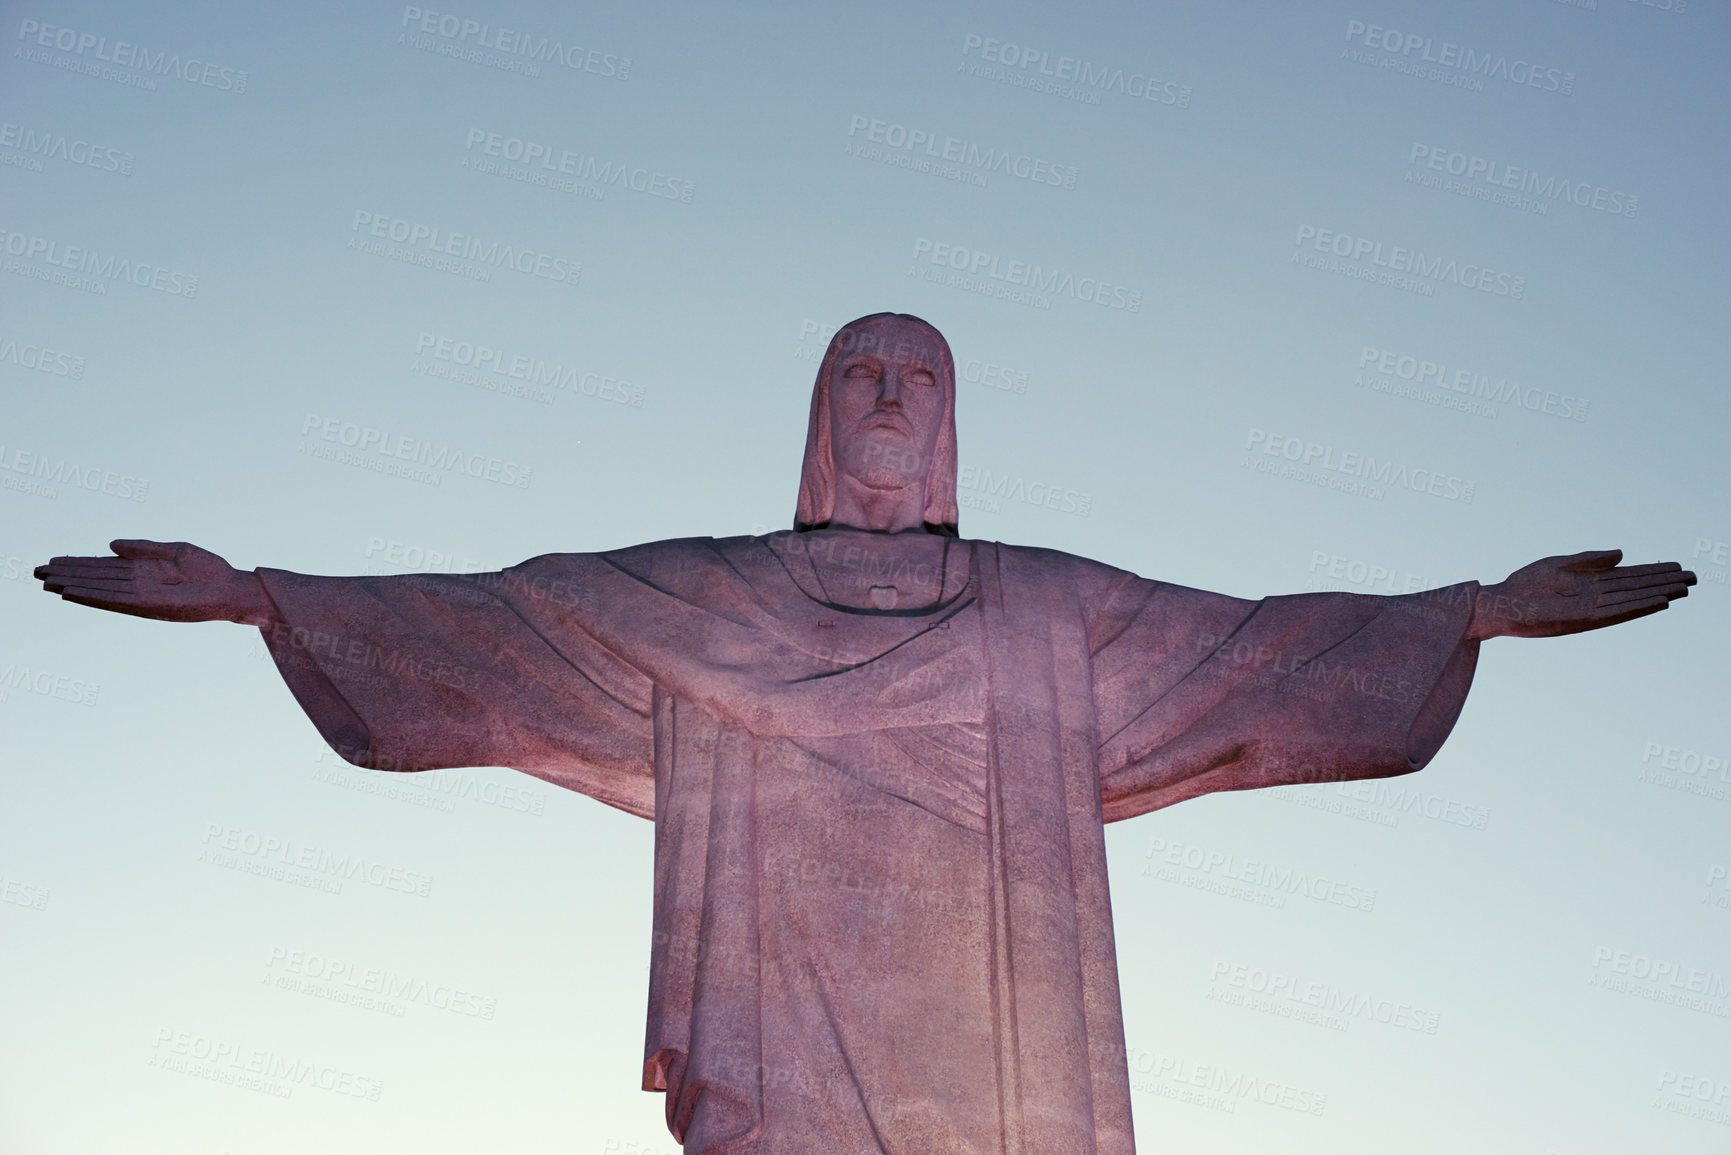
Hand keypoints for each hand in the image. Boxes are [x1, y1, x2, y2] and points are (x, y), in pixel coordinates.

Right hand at [35, 540, 276, 625]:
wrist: (234, 589)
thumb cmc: (210, 570)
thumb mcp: (176, 550)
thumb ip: (143, 548)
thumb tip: (110, 544)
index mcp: (144, 571)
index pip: (104, 567)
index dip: (79, 564)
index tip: (54, 561)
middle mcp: (139, 585)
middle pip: (96, 578)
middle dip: (68, 575)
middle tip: (36, 571)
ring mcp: (143, 596)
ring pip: (100, 590)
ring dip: (73, 586)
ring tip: (47, 582)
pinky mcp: (151, 606)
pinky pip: (116, 601)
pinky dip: (94, 596)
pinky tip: (74, 593)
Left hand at [1468, 549, 1695, 639]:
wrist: (1501, 603)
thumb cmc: (1525, 584)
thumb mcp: (1559, 564)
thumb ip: (1590, 559)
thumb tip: (1622, 553)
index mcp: (1591, 583)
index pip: (1629, 576)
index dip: (1653, 571)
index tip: (1677, 565)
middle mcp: (1596, 597)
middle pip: (1637, 588)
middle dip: (1664, 582)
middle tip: (1694, 577)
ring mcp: (1592, 609)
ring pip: (1633, 600)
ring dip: (1658, 594)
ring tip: (1684, 588)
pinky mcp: (1583, 619)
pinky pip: (1617, 613)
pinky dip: (1639, 607)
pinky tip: (1659, 601)